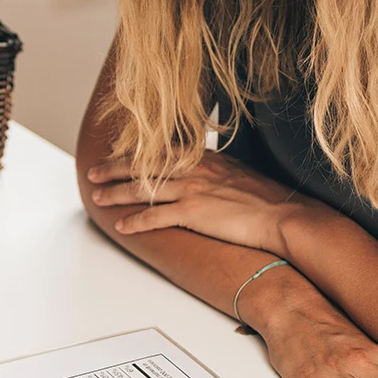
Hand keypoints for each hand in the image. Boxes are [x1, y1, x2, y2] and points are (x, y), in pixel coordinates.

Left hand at [87, 151, 327, 256]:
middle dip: (114, 169)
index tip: (117, 155)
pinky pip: (155, 217)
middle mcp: (194, 169)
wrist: (284, 216)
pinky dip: (135, 222)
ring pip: (142, 189)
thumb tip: (203, 172)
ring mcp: (192, 190)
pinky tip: (122, 226)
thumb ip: (215, 169)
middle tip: (93, 173)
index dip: (134, 154)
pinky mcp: (193, 213)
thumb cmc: (266, 199)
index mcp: (205, 157)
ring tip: (98, 198)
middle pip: (143, 166)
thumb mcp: (237, 172)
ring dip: (116, 194)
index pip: (160, 152)